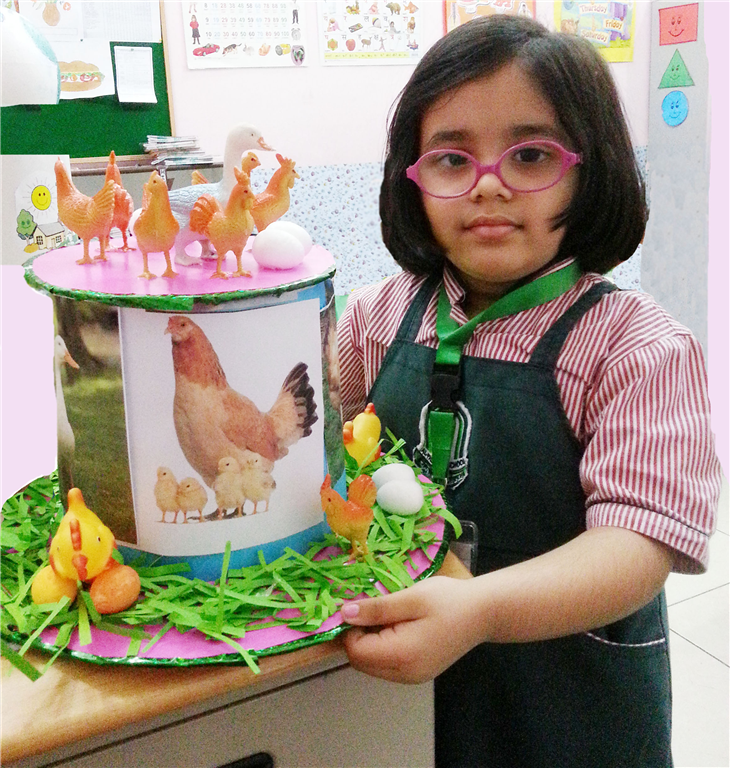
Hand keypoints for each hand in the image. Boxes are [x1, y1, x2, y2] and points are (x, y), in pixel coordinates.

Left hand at [341, 576, 479, 683]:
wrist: (484, 612)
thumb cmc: (448, 600)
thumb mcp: (410, 598)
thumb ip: (376, 609)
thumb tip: (344, 614)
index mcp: (401, 656)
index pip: (355, 652)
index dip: (350, 629)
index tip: (360, 606)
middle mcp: (404, 674)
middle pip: (360, 662)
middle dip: (358, 636)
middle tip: (373, 609)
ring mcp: (412, 677)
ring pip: (372, 665)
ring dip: (370, 641)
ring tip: (388, 615)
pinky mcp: (418, 672)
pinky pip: (387, 664)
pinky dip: (383, 647)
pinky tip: (398, 626)